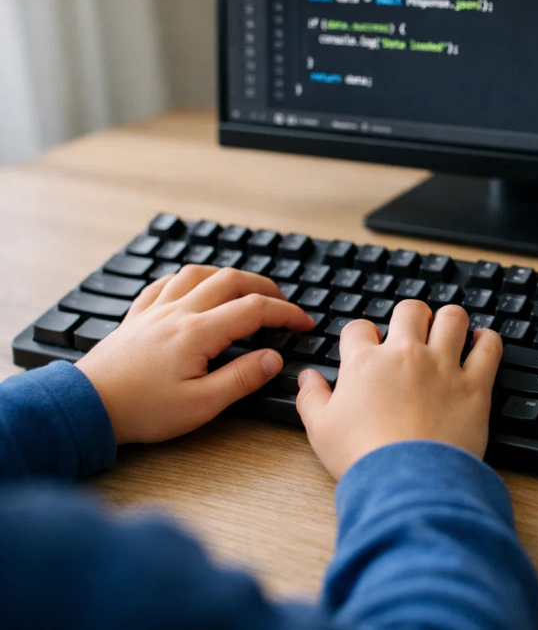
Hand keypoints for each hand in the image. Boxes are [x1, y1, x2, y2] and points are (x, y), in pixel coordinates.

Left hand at [76, 265, 313, 444]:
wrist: (87, 406)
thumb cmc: (142, 410)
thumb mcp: (201, 405)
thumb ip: (242, 378)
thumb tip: (273, 357)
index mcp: (198, 333)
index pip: (255, 310)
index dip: (286, 313)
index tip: (304, 322)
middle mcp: (179, 312)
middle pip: (231, 281)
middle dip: (264, 288)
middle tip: (282, 304)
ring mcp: (155, 311)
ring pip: (198, 274)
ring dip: (227, 276)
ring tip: (244, 289)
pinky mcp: (137, 317)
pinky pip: (165, 283)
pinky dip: (188, 280)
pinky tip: (193, 289)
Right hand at [296, 301, 502, 479]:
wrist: (406, 481)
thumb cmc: (363, 458)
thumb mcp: (320, 430)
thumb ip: (311, 398)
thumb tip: (307, 378)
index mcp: (365, 364)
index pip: (359, 328)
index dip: (362, 335)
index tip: (367, 347)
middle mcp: (405, 355)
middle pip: (410, 310)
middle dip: (409, 317)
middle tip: (412, 333)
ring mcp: (443, 367)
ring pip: (452, 318)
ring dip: (449, 320)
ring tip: (448, 331)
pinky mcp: (474, 385)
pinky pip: (489, 348)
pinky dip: (488, 341)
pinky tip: (482, 342)